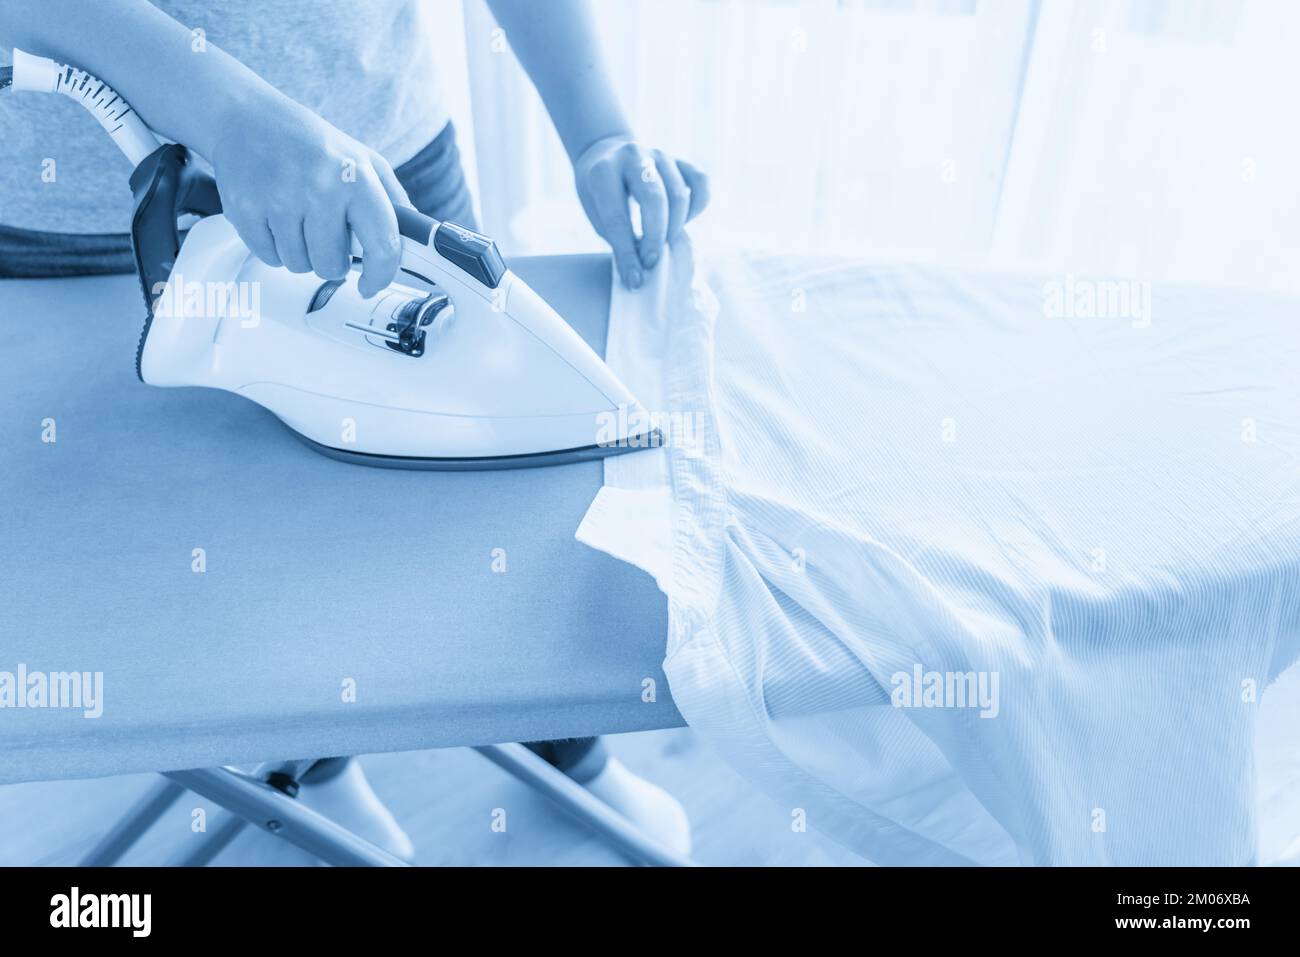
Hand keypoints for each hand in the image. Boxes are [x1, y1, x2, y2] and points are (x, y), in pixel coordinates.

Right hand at [209, 97, 409, 297]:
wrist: (246, 118)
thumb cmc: (310, 143)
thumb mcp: (363, 159)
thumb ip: (393, 200)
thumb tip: (414, 241)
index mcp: (356, 176)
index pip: (382, 245)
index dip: (381, 275)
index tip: (372, 283)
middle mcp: (319, 187)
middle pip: (333, 266)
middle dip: (332, 259)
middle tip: (324, 232)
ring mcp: (279, 199)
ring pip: (300, 265)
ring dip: (301, 252)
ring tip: (297, 218)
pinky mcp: (245, 209)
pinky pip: (270, 257)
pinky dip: (274, 246)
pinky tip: (275, 217)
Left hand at [573, 135, 709, 288]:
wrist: (608, 155)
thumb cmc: (601, 194)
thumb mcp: (597, 214)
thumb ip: (618, 237)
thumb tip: (641, 274)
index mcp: (603, 172)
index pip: (617, 217)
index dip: (627, 253)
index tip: (634, 280)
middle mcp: (633, 156)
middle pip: (654, 200)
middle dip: (655, 238)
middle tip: (651, 263)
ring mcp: (659, 155)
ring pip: (679, 194)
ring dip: (675, 228)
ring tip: (664, 244)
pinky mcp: (680, 160)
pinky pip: (701, 183)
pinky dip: (696, 208)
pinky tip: (683, 222)